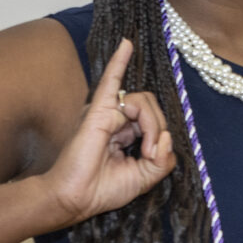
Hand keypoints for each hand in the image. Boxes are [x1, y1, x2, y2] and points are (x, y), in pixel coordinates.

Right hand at [39, 38, 176, 225]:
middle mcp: (116, 120)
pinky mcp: (98, 111)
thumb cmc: (102, 190)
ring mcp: (107, 113)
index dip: (160, 138)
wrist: (76, 198)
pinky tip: (127, 44)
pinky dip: (119, 61)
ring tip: (144, 149)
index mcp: (125, 134)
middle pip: (151, 108)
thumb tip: (167, 136)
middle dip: (157, 129)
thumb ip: (163, 160)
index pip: (153, 121)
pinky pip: (111, 80)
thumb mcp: (144, 178)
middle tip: (150, 153)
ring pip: (143, 103)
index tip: (154, 158)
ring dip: (151, 125)